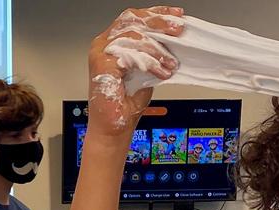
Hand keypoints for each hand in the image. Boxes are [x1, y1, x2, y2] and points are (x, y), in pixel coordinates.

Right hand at [88, 6, 183, 135]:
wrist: (114, 127)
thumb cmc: (126, 103)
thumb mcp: (146, 70)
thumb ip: (153, 52)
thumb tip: (174, 40)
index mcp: (113, 42)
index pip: (134, 18)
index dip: (157, 13)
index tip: (177, 15)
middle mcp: (104, 44)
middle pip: (133, 20)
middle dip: (159, 23)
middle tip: (178, 30)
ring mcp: (101, 53)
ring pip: (133, 36)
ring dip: (157, 49)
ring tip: (170, 63)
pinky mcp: (102, 65)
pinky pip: (130, 54)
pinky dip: (149, 62)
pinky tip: (160, 72)